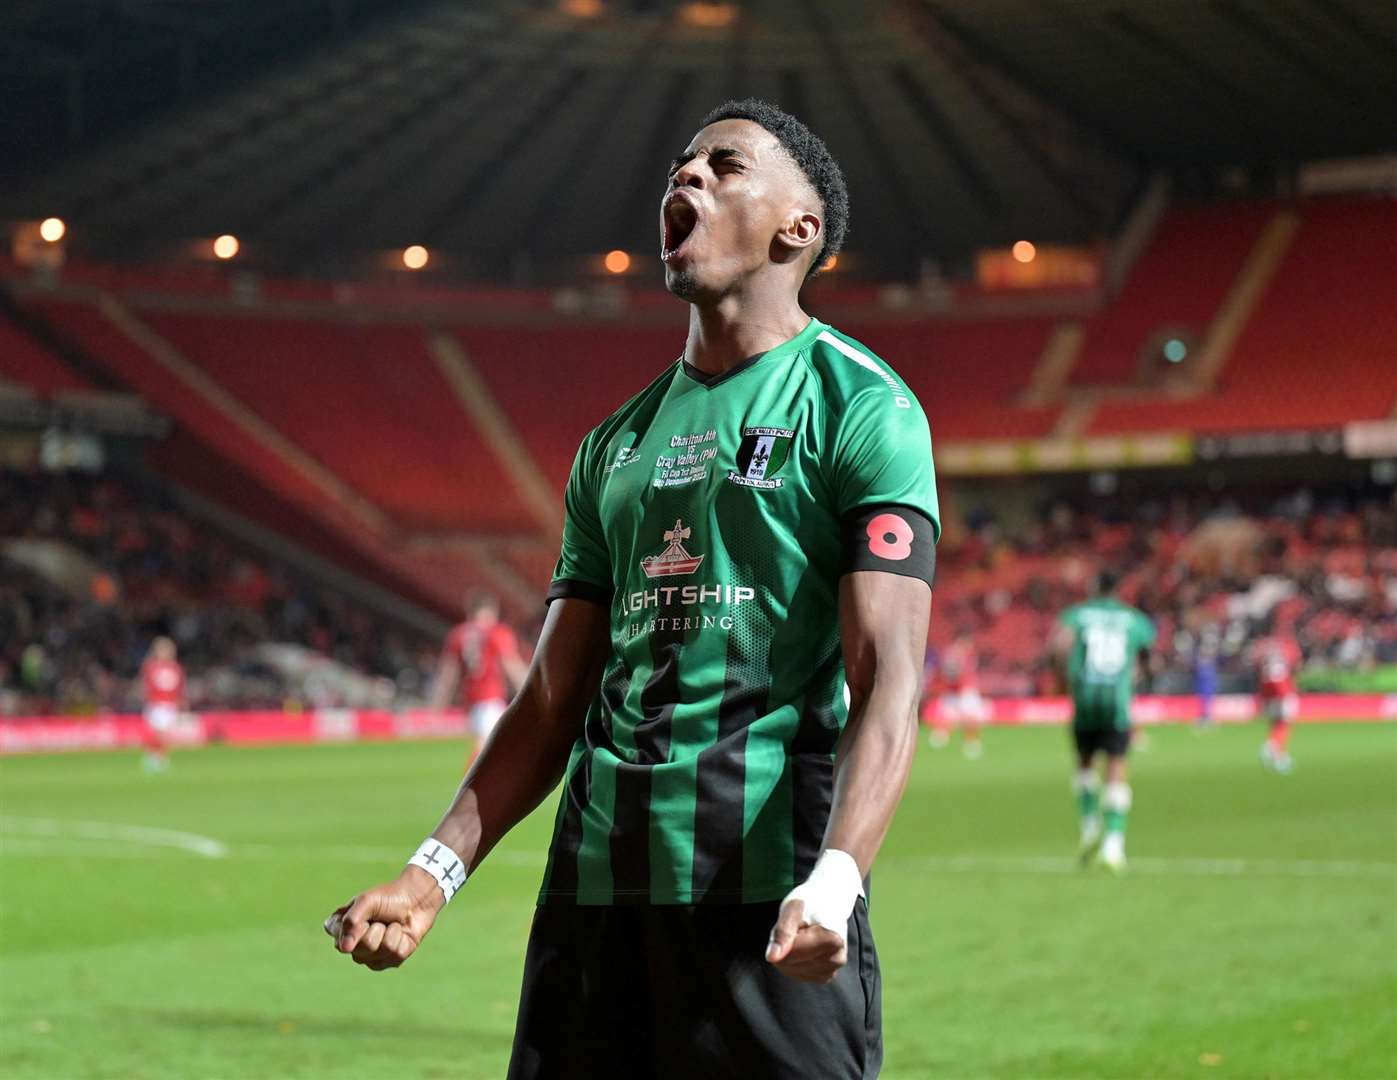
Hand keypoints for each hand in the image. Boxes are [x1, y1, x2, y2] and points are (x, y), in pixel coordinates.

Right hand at [323, 867, 443, 971]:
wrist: (417, 899)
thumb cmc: (389, 898)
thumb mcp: (366, 901)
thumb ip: (351, 921)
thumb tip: (344, 948)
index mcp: (341, 930)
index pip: (339, 939)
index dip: (356, 926)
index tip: (365, 912)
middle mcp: (353, 947)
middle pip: (361, 947)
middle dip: (376, 928)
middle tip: (381, 919)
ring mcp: (371, 957)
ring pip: (378, 951)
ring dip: (390, 932)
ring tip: (392, 925)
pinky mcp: (390, 961)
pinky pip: (395, 954)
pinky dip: (402, 938)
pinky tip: (402, 933)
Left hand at [765, 897, 847, 983]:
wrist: (828, 905)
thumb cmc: (812, 903)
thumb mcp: (793, 907)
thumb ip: (783, 932)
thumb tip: (772, 957)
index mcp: (833, 941)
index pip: (791, 952)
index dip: (784, 936)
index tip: (797, 922)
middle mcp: (836, 959)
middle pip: (788, 963)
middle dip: (785, 945)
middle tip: (798, 928)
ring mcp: (830, 971)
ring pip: (789, 970)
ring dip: (787, 952)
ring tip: (802, 936)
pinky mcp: (823, 976)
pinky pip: (794, 973)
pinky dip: (792, 960)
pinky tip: (803, 947)